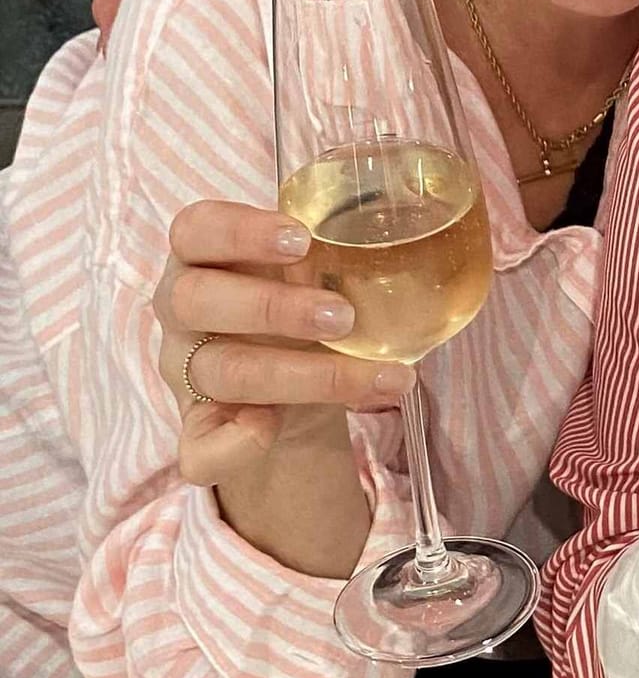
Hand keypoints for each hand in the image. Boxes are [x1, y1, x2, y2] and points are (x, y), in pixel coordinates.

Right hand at [156, 200, 413, 487]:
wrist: (296, 393)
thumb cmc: (305, 309)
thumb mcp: (317, 274)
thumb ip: (342, 256)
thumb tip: (415, 244)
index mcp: (205, 258)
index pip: (194, 229)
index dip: (239, 231)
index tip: (302, 239)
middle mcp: (183, 312)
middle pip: (193, 299)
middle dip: (273, 306)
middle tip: (344, 315)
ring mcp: (185, 374)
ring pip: (221, 372)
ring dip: (300, 375)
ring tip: (372, 377)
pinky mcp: (199, 430)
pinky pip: (198, 447)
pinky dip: (233, 444)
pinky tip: (269, 429)